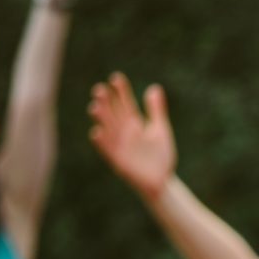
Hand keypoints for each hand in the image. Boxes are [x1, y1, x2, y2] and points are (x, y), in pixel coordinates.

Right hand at [88, 73, 175, 198]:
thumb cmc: (161, 156)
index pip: (125, 104)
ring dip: (101, 119)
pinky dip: (102, 142)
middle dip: (106, 103)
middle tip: (101, 89)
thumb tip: (154, 88)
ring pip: (107, 129)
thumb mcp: (160, 130)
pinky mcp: (118, 160)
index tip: (116, 78)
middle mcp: (124, 132)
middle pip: (113, 114)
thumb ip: (156, 111)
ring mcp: (120, 145)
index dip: (121, 91)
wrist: (162, 181)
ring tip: (95, 106)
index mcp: (134, 124)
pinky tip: (97, 132)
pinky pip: (107, 150)